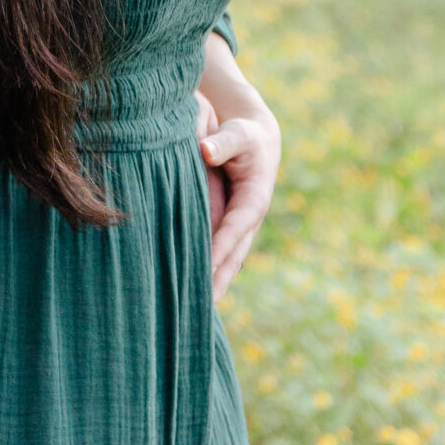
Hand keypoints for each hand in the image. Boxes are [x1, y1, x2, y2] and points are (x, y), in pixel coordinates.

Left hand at [196, 35, 281, 300]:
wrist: (254, 138)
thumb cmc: (243, 133)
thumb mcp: (238, 132)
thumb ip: (223, 141)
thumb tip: (205, 151)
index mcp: (255, 197)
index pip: (236, 226)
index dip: (221, 246)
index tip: (205, 266)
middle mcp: (249, 218)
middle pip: (234, 255)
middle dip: (218, 279)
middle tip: (199, 306)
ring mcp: (239, 227)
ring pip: (227, 261)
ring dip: (213, 285)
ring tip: (192, 312)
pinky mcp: (227, 228)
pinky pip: (217, 255)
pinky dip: (206, 274)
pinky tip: (189, 293)